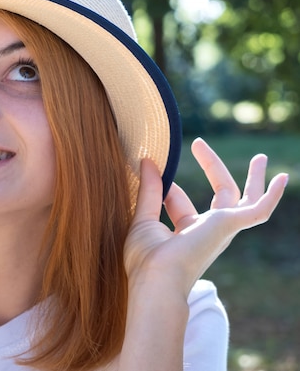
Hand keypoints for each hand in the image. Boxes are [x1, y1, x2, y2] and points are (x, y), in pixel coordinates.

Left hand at [124, 138, 287, 295]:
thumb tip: (147, 160)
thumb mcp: (144, 218)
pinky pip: (258, 210)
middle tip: (200, 145)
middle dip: (214, 170)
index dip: (168, 188)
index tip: (153, 168)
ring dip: (252, 179)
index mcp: (186, 235)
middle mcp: (208, 233)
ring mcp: (221, 230)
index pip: (181, 205)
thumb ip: (149, 190)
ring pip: (242, 199)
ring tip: (260, 159)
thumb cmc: (146, 260)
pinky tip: (280, 179)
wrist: (157, 278)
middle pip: (218, 198)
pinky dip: (271, 195)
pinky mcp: (230, 225)